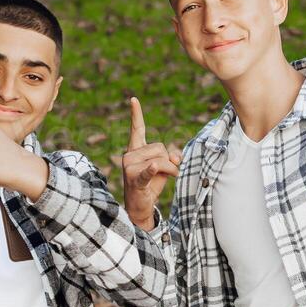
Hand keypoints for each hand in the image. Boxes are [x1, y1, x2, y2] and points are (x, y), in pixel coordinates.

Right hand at [121, 97, 179, 229]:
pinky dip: (152, 170)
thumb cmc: (151, 184)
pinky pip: (147, 171)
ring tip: (167, 178)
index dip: (136, 114)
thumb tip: (176, 158)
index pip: (137, 129)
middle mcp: (129, 155)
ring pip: (161, 159)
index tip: (133, 99)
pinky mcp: (134, 179)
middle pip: (160, 147)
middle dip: (169, 160)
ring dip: (171, 169)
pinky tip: (154, 166)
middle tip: (169, 172)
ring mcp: (130, 167)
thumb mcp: (163, 167)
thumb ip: (171, 158)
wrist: (139, 206)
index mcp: (135, 149)